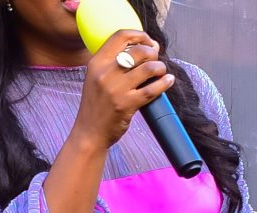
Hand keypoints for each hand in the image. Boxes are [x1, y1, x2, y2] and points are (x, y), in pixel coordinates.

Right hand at [68, 30, 173, 151]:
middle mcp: (105, 73)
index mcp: (96, 63)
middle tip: (155, 61)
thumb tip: (148, 47)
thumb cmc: (96, 105)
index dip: (140, 35)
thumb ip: (114, 62)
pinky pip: (153, 88)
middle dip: (153, 53)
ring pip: (149, 68)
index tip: (149, 42)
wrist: (89, 133)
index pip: (120, 36)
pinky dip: (165, 83)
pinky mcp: (127, 104)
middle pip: (139, 50)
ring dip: (160, 68)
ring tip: (161, 73)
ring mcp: (116, 89)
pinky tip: (167, 81)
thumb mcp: (96, 78)